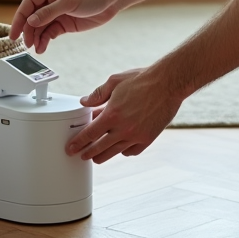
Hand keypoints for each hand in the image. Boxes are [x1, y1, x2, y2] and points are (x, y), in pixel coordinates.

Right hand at [9, 0, 121, 52]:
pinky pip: (50, 32)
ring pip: (40, 27)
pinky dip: (45, 40)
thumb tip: (31, 21)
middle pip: (32, 17)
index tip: (14, 33)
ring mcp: (56, 12)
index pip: (28, 4)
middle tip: (25, 44)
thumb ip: (49, 12)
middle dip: (28, 31)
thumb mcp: (69, 1)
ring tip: (35, 48)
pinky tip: (42, 47)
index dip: (19, 19)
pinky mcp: (64, 22)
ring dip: (36, 37)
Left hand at [66, 68, 181, 162]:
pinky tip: (119, 149)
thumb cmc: (142, 80)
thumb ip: (98, 94)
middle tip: (80, 155)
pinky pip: (131, 151)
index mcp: (112, 114)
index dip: (77, 142)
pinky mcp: (148, 139)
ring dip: (102, 156)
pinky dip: (123, 151)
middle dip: (87, 153)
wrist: (168, 83)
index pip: (89, 134)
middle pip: (99, 148)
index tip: (71, 148)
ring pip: (114, 153)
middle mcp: (123, 128)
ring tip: (96, 157)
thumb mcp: (114, 81)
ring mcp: (136, 136)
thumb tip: (84, 102)